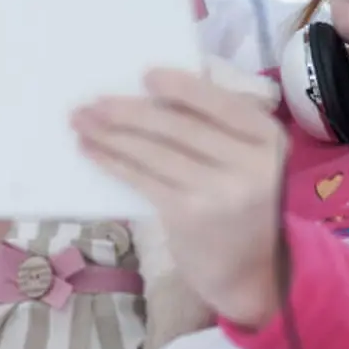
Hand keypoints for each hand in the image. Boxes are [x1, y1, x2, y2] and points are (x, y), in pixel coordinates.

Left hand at [72, 68, 286, 327]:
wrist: (252, 274)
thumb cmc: (242, 205)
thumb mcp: (247, 160)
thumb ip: (219, 129)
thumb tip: (154, 95)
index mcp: (267, 139)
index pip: (220, 103)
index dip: (182, 87)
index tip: (146, 74)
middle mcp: (249, 163)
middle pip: (178, 125)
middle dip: (129, 110)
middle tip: (92, 101)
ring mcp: (218, 191)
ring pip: (154, 151)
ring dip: (111, 133)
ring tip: (81, 121)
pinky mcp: (188, 216)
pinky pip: (142, 179)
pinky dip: (113, 161)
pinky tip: (92, 151)